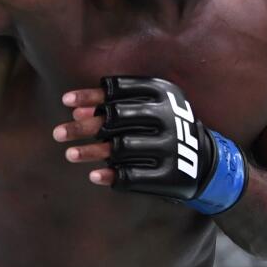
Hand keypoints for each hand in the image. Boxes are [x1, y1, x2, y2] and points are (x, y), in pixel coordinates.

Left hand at [54, 76, 249, 214]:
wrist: (208, 163)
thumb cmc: (166, 128)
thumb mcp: (151, 107)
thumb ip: (114, 103)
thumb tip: (74, 108)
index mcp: (164, 93)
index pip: (119, 90)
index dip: (90, 96)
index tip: (65, 103)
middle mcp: (170, 117)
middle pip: (115, 119)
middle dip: (83, 127)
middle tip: (57, 133)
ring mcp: (172, 147)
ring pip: (119, 148)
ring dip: (90, 152)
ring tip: (69, 154)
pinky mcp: (172, 175)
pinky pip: (133, 176)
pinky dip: (111, 176)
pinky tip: (93, 176)